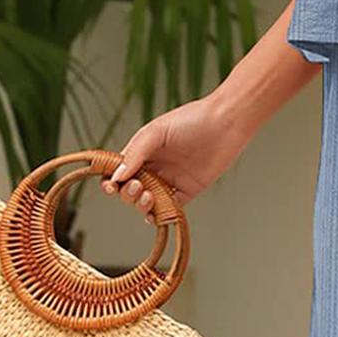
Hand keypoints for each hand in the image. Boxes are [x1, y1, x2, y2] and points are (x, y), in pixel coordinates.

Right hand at [101, 94, 245, 220]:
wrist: (226, 124)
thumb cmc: (192, 120)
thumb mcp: (156, 132)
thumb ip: (136, 153)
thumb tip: (116, 176)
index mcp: (143, 152)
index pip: (119, 171)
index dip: (111, 181)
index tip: (111, 186)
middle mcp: (154, 167)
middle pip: (130, 189)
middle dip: (128, 193)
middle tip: (138, 186)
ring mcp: (170, 180)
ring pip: (148, 202)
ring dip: (142, 205)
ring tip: (148, 197)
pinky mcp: (188, 191)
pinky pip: (170, 209)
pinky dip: (160, 215)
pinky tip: (154, 215)